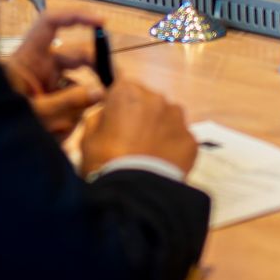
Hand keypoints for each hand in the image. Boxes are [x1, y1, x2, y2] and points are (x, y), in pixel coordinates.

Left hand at [4, 9, 103, 136]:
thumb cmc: (2, 121)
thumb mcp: (36, 112)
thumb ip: (68, 102)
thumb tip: (101, 92)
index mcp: (29, 56)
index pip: (51, 23)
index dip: (75, 16)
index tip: (102, 23)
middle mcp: (40, 66)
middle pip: (76, 56)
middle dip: (95, 69)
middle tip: (114, 83)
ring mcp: (48, 85)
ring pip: (78, 88)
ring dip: (75, 109)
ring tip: (58, 130)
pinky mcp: (54, 104)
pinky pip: (72, 106)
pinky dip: (70, 121)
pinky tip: (57, 135)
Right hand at [80, 80, 197, 176]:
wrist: (136, 193)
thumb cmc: (105, 160)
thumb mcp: (87, 137)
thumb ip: (98, 118)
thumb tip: (107, 114)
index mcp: (127, 92)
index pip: (121, 86)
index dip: (117, 103)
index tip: (113, 119)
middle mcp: (156, 98)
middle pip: (147, 100)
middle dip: (140, 114)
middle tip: (130, 139)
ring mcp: (178, 119)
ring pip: (167, 117)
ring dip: (159, 127)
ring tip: (150, 151)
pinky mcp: (191, 140)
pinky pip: (179, 138)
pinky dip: (172, 146)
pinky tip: (162, 162)